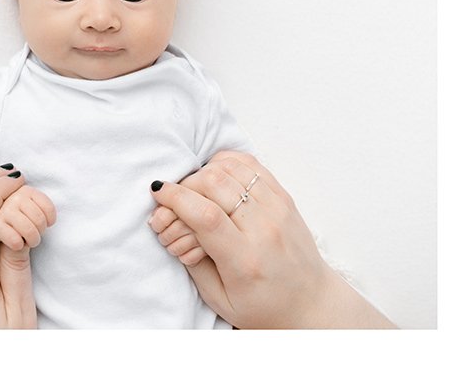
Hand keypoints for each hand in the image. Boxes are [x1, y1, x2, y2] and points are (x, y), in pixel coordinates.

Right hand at [0, 185, 57, 251]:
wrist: (2, 242)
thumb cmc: (23, 224)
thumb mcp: (34, 211)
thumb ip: (40, 206)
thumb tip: (45, 206)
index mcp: (25, 190)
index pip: (48, 208)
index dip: (50, 220)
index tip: (46, 224)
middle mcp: (13, 197)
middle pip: (39, 219)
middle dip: (40, 231)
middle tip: (35, 235)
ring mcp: (2, 211)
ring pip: (28, 229)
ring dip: (32, 240)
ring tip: (29, 241)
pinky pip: (15, 239)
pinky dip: (19, 245)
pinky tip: (17, 244)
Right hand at [149, 151, 394, 328]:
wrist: (310, 301)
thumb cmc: (264, 306)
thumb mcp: (220, 300)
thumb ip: (193, 263)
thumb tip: (171, 223)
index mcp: (245, 259)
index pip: (206, 215)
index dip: (176, 198)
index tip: (158, 193)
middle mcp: (264, 228)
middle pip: (216, 184)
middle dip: (186, 184)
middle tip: (174, 197)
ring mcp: (278, 208)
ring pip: (233, 168)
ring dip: (205, 172)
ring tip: (194, 190)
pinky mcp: (284, 197)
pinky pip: (252, 165)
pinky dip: (227, 163)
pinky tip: (216, 176)